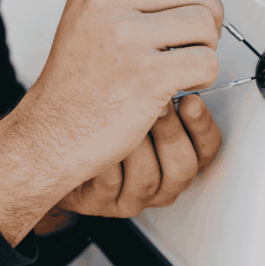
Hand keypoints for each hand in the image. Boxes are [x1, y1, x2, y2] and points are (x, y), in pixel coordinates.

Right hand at [0, 0, 222, 244]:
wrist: (49, 135)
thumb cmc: (72, 87)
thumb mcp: (85, 19)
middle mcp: (107, 4)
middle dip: (210, 13)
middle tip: (203, 36)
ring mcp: (127, 39)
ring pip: (204, 23)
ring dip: (207, 46)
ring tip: (188, 62)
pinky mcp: (147, 76)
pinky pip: (206, 63)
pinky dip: (205, 77)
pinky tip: (184, 84)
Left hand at [58, 94, 220, 217]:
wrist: (57, 143)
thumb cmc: (102, 120)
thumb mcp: (139, 100)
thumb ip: (164, 89)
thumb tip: (184, 61)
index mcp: (178, 158)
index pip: (207, 149)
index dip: (202, 126)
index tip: (191, 101)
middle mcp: (160, 183)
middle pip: (183, 169)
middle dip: (169, 132)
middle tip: (156, 104)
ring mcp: (131, 198)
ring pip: (147, 179)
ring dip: (135, 145)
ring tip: (122, 117)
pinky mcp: (102, 204)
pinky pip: (110, 184)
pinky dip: (104, 156)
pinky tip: (95, 138)